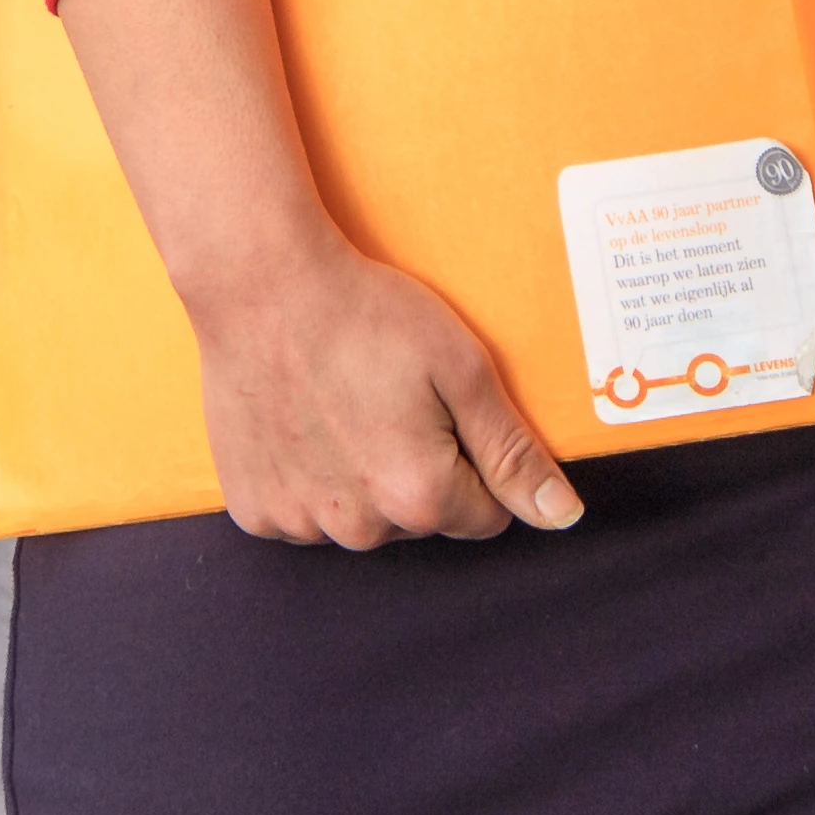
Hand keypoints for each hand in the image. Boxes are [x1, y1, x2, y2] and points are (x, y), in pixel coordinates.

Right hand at [182, 234, 580, 548]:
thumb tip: (562, 516)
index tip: (450, 412)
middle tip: (393, 399)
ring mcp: (297, 523)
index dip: (480, 463)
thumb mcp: (463, 370)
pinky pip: (303, 515)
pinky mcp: (252, 510)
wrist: (261, 287)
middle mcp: (357, 528)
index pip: (486, 516)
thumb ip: (514, 453)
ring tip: (345, 406)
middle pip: (421, 520)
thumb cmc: (367, 316)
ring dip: (363, 481)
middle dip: (422, 472)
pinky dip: (310, 481)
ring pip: (361, 521)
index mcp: (419, 496)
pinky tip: (305, 424)